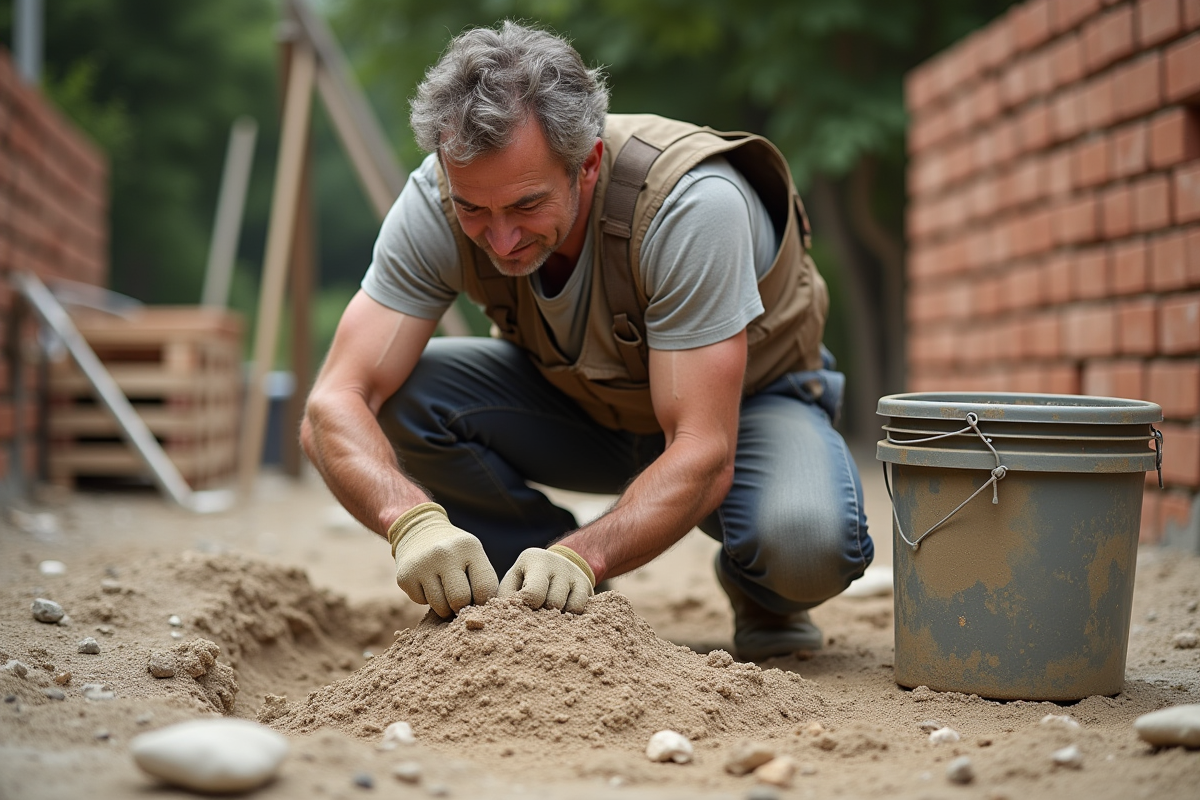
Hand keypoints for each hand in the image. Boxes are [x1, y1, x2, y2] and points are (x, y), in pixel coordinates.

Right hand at [388, 503, 498, 617]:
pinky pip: (421, 602)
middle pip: (460, 600)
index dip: (483, 601)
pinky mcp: (405, 576)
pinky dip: (426, 598)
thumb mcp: (473, 554)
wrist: (418, 530)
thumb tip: (479, 615)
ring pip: (440, 606)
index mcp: (468, 547)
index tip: (478, 599)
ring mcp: (422, 564)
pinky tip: (427, 582)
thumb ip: (481, 580)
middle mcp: (444, 553)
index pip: (485, 588)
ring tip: (444, 590)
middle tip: (460, 601)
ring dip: (444, 606)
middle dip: (462, 607)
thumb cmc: (454, 551)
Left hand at [499, 545, 594, 613]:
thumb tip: (506, 618)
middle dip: (543, 613)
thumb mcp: (513, 581)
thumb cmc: (526, 579)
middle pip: (553, 603)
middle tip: (536, 612)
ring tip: (548, 612)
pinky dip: (571, 618)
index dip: (527, 607)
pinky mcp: (588, 586)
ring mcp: (576, 574)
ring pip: (571, 609)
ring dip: (558, 617)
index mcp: (535, 559)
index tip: (522, 607)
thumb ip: (507, 597)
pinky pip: (582, 611)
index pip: (533, 593)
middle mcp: (559, 563)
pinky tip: (561, 614)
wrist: (555, 565)